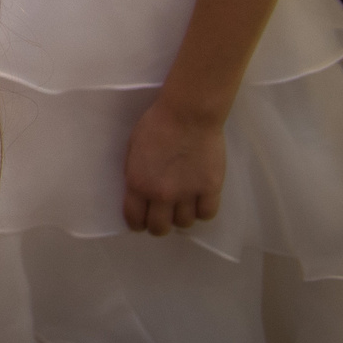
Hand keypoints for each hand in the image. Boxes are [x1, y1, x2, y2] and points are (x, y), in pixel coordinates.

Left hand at [123, 99, 226, 234]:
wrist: (187, 114)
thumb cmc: (156, 125)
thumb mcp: (132, 149)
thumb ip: (135, 174)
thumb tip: (138, 193)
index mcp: (138, 184)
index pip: (135, 219)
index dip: (137, 223)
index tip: (141, 221)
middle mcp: (162, 195)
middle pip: (159, 228)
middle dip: (158, 225)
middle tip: (161, 216)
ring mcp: (187, 193)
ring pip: (184, 223)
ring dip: (181, 216)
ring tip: (182, 204)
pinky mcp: (210, 188)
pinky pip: (207, 214)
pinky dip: (202, 211)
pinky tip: (199, 201)